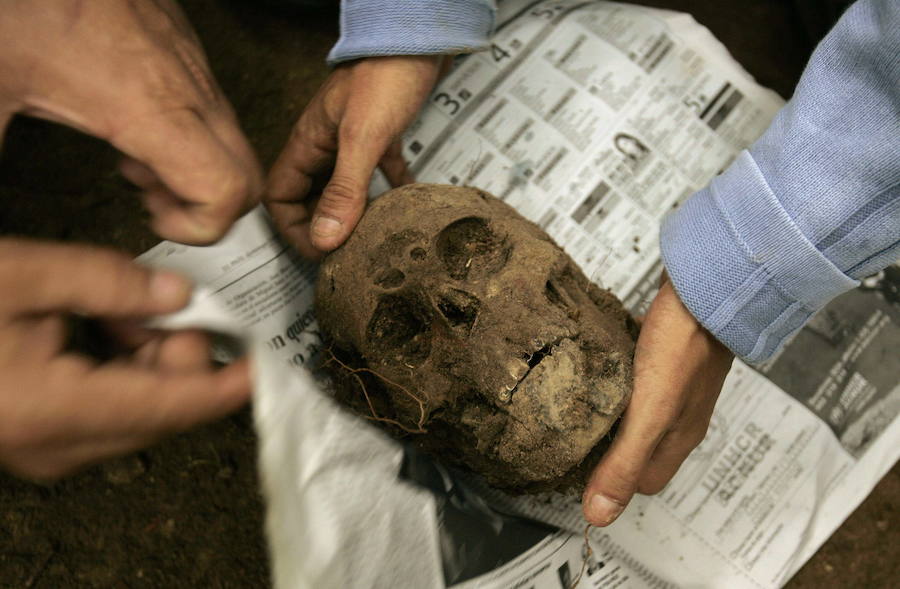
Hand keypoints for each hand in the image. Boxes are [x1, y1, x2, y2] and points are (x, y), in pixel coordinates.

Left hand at [0, 0, 261, 244]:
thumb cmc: (17, 2)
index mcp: (148, 103)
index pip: (227, 189)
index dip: (202, 227)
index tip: (155, 224)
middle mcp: (185, 85)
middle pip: (247, 174)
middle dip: (209, 209)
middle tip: (155, 208)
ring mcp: (192, 64)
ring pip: (235, 144)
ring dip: (196, 174)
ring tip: (136, 173)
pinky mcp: (185, 49)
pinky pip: (214, 112)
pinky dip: (188, 141)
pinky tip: (130, 131)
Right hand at [0, 239, 250, 478]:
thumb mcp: (19, 275)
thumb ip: (106, 281)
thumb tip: (179, 294)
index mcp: (52, 412)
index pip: (170, 407)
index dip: (228, 385)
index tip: (268, 361)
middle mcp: (57, 448)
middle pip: (163, 409)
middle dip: (182, 352)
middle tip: (170, 299)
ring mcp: (51, 450)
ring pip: (143, 410)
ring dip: (152, 356)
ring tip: (121, 306)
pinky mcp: (47, 440)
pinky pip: (115, 411)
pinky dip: (126, 368)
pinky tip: (106, 326)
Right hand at [266, 55, 444, 258]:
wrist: (419, 37)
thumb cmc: (386, 76)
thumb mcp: (363, 137)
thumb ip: (344, 188)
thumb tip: (325, 239)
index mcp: (308, 146)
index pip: (280, 198)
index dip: (295, 229)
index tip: (323, 252)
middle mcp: (324, 146)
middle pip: (309, 199)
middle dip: (323, 228)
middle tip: (348, 253)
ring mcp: (351, 141)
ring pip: (341, 189)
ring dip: (352, 213)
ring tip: (372, 237)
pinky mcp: (381, 135)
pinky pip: (376, 173)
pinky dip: (387, 191)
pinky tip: (404, 204)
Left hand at [582, 275, 733, 525]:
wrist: (708, 285)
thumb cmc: (684, 346)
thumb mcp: (649, 412)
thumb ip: (624, 461)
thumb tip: (599, 515)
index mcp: (678, 436)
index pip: (646, 482)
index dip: (613, 484)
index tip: (576, 475)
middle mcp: (679, 413)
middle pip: (640, 447)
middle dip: (606, 449)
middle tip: (565, 440)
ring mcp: (674, 382)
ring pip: (637, 411)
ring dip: (609, 413)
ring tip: (572, 408)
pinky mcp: (665, 353)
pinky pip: (635, 378)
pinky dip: (613, 380)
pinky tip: (592, 370)